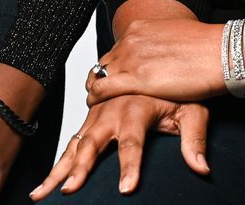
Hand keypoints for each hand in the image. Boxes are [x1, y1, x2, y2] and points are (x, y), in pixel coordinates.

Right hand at [32, 95, 208, 197]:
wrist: (158, 54)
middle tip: (71, 190)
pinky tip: (45, 183)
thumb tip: (202, 168)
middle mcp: (112, 109)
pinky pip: (71, 142)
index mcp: (137, 107)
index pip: (132, 141)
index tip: (126, 189)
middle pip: (93, 142)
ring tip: (43, 193)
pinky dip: (57, 162)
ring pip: (74, 144)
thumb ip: (195, 138)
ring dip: (58, 169)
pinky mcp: (90, 118)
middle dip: (81, 167)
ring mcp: (98, 113)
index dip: (130, 166)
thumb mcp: (194, 108)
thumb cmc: (177, 87)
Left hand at [85, 17, 226, 105]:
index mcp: (141, 28)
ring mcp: (131, 59)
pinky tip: (94, 104)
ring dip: (95, 88)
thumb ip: (162, 44)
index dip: (115, 65)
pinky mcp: (136, 80)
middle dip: (101, 76)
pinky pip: (101, 89)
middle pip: (104, 62)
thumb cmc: (207, 46)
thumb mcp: (177, 36)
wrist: (220, 52)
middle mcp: (131, 40)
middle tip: (102, 92)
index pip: (116, 48)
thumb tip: (166, 53)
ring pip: (97, 75)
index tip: (116, 76)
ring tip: (96, 100)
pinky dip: (94, 97)